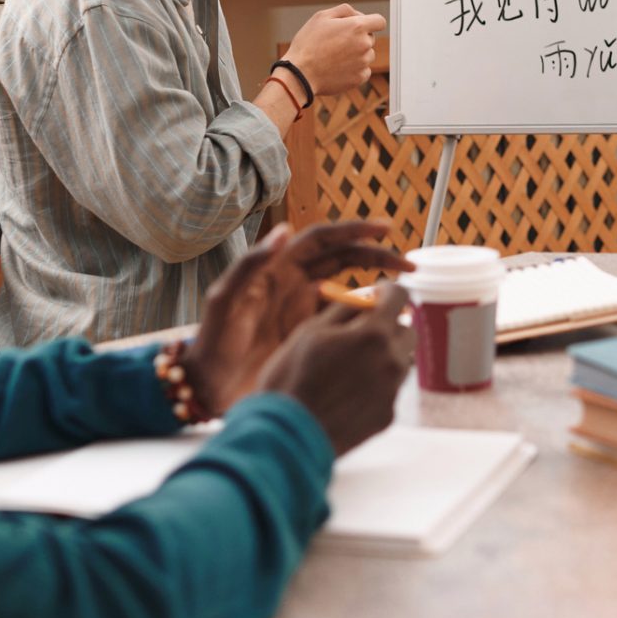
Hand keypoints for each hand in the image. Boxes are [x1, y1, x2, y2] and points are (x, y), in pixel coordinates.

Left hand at [183, 221, 411, 413]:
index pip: (323, 240)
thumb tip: (284, 230)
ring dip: (375, 286)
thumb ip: (252, 264)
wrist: (207, 387)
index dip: (354, 231)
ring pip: (348, 288)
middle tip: (408, 265)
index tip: (386, 230)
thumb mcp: (226, 300)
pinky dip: (363, 317)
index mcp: (277, 269)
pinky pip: (342, 319)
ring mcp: (303, 309)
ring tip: (402, 294)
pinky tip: (381, 323)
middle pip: (343, 259)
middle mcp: (294, 284)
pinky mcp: (308, 334)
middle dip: (377, 256)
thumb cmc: (212, 342)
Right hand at [256, 284, 414, 454]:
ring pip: (400, 361)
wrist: (286, 435)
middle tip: (361, 331)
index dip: (389, 290)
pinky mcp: (388, 415)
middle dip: (388, 325)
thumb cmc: (291, 378)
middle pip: (407, 330)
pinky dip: (376, 385)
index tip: (378, 294)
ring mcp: (392, 391)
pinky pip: (390, 389)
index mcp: (373, 334)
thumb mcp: (311, 331)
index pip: (401, 297)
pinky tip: (347, 393)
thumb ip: (345, 309)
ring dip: (384, 356)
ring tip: (349, 366)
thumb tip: (366, 296)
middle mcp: (391, 361)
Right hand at [285, 3, 386, 96]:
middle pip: (370, 38)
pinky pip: (363, 70)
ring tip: (334, 57)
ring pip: (367, 55)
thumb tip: (359, 15)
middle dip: (358, 38)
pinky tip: (337, 68)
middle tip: (337, 43)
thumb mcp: (321, 17)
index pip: (380, 21)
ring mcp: (364, 63)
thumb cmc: (308, 43)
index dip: (371, 22)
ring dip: (356, 55)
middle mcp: (365, 44)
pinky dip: (354, 69)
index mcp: (357, 27)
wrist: (300, 74)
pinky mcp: (360, 78)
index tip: (362, 27)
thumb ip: (344, 11)